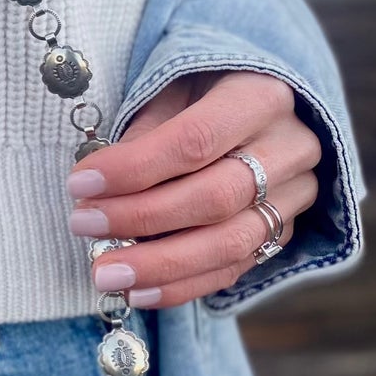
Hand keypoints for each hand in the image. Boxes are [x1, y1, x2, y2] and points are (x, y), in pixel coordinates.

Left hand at [67, 70, 321, 308]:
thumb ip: (147, 128)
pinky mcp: (284, 231)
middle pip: (213, 198)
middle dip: (139, 217)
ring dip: (160, 265)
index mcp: (261, 97)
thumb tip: (105, 182)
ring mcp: (295, 195)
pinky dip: (184, 285)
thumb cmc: (205, 90)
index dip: (134, 168)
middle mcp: (289, 148)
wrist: (262, 110)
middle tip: (83, 226)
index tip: (81, 183)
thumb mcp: (175, 85)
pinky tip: (140, 290)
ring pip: (229, 243)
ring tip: (105, 273)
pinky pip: (235, 268)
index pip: (194, 141)